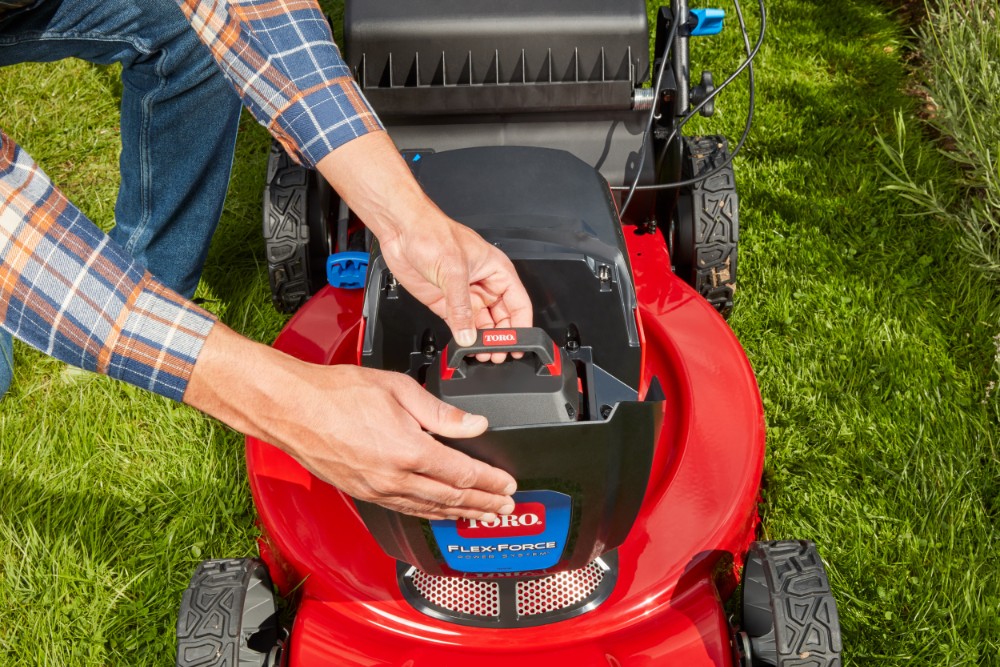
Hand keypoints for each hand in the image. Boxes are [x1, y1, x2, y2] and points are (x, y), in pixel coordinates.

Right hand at [185, 325, 517, 519]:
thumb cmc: (336, 394)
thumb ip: (440, 412)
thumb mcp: (398, 389)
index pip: (463, 474)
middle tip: (505, 508)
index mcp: (408, 450)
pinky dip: (431, 514)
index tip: (508, 484)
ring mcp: (378, 490)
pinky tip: (440, 513)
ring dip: (461, 514)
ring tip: (482, 516)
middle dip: (483, 504)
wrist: (291, 409)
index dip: (491, 481)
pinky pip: (407, 510)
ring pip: (430, 509)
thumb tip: (474, 425)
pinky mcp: (364, 494)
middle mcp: (395, 478)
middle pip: (452, 498)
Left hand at [315, 131, 532, 361]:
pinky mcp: (445, 302)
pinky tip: (464, 347)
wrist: (401, 229)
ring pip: (480, 325)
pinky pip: (459, 324)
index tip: (520, 344)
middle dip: (501, 338)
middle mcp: (483, 284)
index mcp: (497, 270)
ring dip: (481, 341)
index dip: (521, 326)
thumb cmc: (432, 232)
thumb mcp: (453, 270)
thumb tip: (469, 335)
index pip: (518, 304)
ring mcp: (464, 294)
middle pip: (501, 318)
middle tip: (496, 356)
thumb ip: (462, 307)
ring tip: (481, 355)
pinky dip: (462, 337)